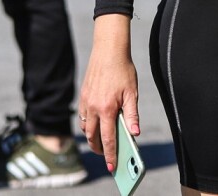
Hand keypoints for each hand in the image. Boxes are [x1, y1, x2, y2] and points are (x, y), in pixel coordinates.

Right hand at [80, 38, 139, 171]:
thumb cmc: (123, 71)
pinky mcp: (82, 96)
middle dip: (98, 149)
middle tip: (106, 155)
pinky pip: (83, 116)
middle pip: (92, 137)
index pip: (107, 139)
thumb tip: (135, 133)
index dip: (110, 154)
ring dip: (92, 136)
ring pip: (85, 127)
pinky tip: (96, 123)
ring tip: (101, 140)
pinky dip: (88, 124)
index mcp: (107, 109)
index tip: (112, 167)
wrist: (108, 51)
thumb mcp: (132, 93)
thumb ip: (132, 114)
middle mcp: (93, 108)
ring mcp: (86, 102)